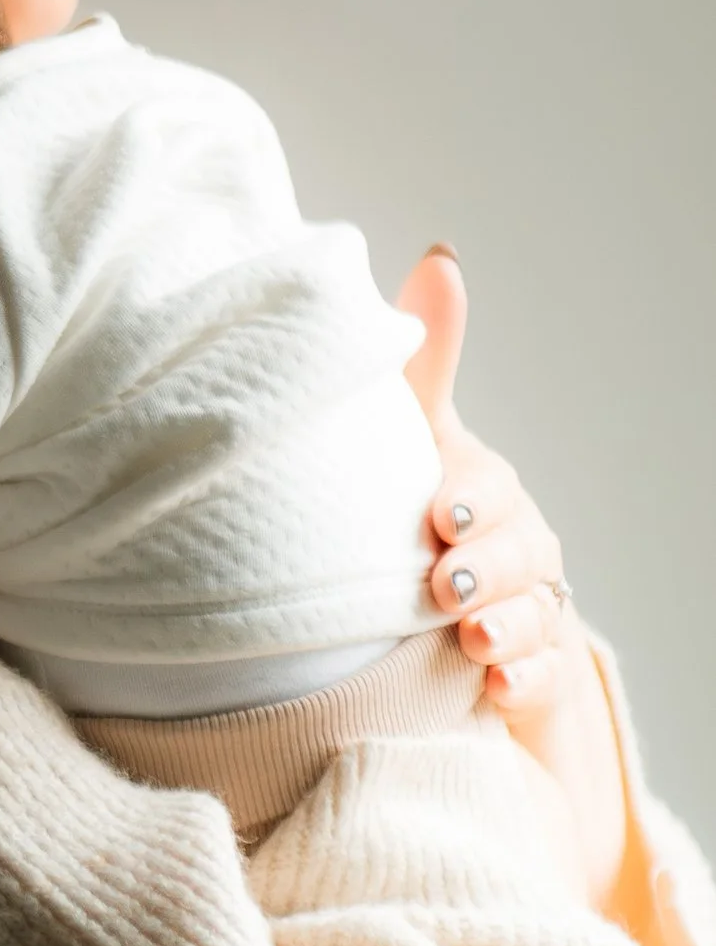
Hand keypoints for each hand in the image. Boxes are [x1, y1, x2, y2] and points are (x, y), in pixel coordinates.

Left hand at [394, 246, 570, 705]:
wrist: (418, 639)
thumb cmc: (406, 523)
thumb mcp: (408, 445)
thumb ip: (425, 364)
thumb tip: (443, 256)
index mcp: (480, 489)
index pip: (487, 485)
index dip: (469, 496)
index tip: (437, 512)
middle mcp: (512, 548)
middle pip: (520, 551)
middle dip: (485, 565)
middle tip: (442, 583)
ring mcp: (525, 612)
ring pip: (533, 615)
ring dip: (504, 626)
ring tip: (469, 640)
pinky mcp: (531, 676)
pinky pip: (540, 680)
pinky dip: (519, 683)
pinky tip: (495, 689)